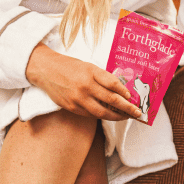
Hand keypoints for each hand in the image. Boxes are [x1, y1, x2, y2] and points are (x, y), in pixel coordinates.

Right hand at [25, 43, 143, 120]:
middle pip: (111, 100)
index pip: (114, 84)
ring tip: (125, 117)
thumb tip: (120, 89)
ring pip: (102, 112)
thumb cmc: (68, 66)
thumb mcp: (88, 66)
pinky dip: (101, 116)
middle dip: (127, 108)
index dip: (125, 93)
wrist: (45, 69)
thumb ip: (102, 77)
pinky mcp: (71, 107)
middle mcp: (85, 85)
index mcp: (91, 72)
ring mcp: (78, 98)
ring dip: (116, 116)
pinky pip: (90, 115)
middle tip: (137, 113)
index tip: (132, 98)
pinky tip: (108, 116)